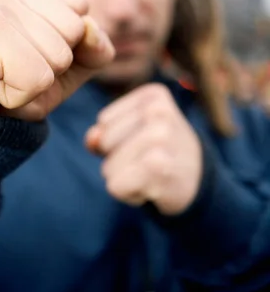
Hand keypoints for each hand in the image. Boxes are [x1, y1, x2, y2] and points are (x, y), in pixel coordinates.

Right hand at [0, 0, 113, 120]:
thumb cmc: (3, 85)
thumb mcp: (61, 68)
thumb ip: (92, 48)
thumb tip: (94, 33)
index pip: (80, 8)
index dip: (60, 46)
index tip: (17, 53)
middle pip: (74, 31)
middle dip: (48, 66)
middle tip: (4, 69)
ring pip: (60, 56)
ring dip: (32, 84)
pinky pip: (38, 78)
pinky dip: (18, 97)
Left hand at [85, 84, 202, 214]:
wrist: (199, 184)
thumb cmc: (161, 154)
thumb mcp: (134, 134)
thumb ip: (104, 132)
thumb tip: (93, 139)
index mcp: (153, 95)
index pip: (104, 122)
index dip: (117, 141)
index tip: (147, 145)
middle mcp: (158, 111)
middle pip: (104, 143)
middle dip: (119, 160)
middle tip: (151, 162)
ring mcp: (159, 136)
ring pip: (108, 167)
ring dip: (125, 179)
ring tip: (153, 174)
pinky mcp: (157, 165)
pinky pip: (115, 186)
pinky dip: (129, 195)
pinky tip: (153, 188)